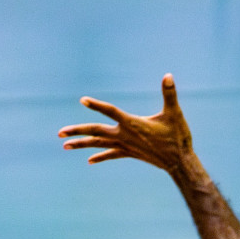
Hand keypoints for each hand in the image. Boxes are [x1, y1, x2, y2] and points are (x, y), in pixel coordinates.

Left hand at [59, 74, 195, 173]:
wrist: (179, 163)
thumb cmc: (177, 137)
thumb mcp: (174, 113)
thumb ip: (169, 94)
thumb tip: (168, 75)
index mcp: (133, 124)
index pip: (110, 112)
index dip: (97, 106)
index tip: (83, 100)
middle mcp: (125, 136)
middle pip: (96, 132)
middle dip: (77, 132)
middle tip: (60, 133)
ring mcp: (126, 146)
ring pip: (99, 145)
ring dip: (82, 144)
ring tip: (65, 146)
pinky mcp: (130, 153)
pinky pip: (111, 154)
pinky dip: (100, 156)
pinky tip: (89, 160)